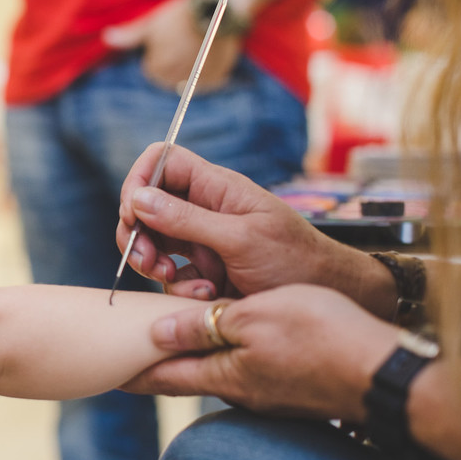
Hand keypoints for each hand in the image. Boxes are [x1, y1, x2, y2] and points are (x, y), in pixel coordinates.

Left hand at [102, 0, 239, 90]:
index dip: (157, 55)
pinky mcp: (218, 76)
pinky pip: (207, 82)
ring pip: (187, 82)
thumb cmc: (179, 14)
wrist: (218, 7)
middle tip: (181, 42)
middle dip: (172, 64)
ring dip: (188, 70)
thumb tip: (107, 37)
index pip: (152, 72)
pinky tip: (207, 54)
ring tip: (194, 47)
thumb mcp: (151, 23)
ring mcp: (200, 79)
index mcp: (159, 68)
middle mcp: (178, 78)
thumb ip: (129, 36)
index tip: (166, 40)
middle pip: (169, 79)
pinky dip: (206, 71)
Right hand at [115, 143, 355, 299]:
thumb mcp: (241, 238)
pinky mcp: (202, 271)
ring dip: (151, 261)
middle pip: (146, 204)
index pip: (162, 160)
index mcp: (215, 187)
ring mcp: (200, 240)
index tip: (133, 212)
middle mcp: (202, 209)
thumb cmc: (296, 260)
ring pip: (151, 241)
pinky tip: (203, 295)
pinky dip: (176, 288)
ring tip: (167, 276)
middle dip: (137, 231)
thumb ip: (187, 219)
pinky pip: (170, 275)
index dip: (140, 180)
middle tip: (145, 258)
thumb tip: (139, 198)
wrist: (327, 299)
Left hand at [122, 284, 396, 421]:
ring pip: (216, 369)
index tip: (105, 368)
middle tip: (128, 349)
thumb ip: (202, 328)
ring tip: (170, 335)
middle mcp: (242, 390)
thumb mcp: (253, 317)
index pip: (164, 376)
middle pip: (187, 374)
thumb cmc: (320, 334)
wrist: (384, 370)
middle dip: (158, 361)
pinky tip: (226, 339)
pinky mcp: (291, 384)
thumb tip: (156, 336)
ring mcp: (268, 391)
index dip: (133, 370)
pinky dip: (225, 351)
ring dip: (192, 352)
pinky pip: (245, 367)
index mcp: (225, 374)